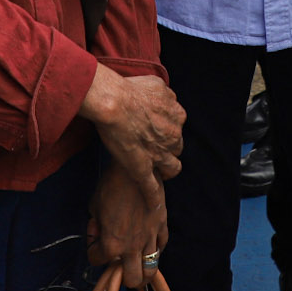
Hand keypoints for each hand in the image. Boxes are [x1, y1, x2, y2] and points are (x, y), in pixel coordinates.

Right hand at [79, 67, 184, 213]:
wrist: (114, 103)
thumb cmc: (129, 90)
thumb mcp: (155, 83)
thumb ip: (164, 92)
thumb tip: (166, 94)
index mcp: (176, 116)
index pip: (177, 127)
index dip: (167, 129)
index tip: (158, 130)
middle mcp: (171, 136)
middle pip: (176, 147)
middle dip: (168, 148)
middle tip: (155, 148)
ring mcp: (158, 155)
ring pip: (172, 168)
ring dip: (166, 170)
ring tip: (158, 172)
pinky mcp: (142, 170)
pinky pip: (151, 189)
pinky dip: (153, 199)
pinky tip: (153, 208)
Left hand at [88, 157, 167, 288]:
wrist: (136, 168)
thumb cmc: (111, 185)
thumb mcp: (94, 205)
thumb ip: (96, 225)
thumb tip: (98, 231)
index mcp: (111, 244)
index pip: (97, 260)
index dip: (93, 251)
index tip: (94, 241)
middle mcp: (132, 247)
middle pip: (131, 280)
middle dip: (123, 278)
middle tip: (119, 266)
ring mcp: (149, 238)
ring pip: (151, 270)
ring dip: (142, 271)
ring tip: (137, 267)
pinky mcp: (162, 226)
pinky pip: (161, 247)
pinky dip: (155, 249)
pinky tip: (149, 244)